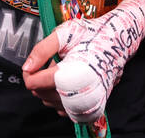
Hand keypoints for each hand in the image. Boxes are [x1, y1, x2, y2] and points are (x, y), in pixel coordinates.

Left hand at [22, 0, 144, 123]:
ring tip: (62, 69)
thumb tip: (26, 68)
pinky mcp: (89, 108)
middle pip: (40, 94)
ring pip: (50, 102)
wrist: (118, 41)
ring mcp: (85, 104)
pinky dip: (59, 97)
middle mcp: (79, 94)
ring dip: (48, 87)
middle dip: (39, 78)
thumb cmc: (92, 34)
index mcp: (71, 74)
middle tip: (53, 61)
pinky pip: (63, 109)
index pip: (34, 83)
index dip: (29, 72)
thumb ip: (42, 50)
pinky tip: (67, 81)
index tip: (36, 62)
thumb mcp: (65, 33)